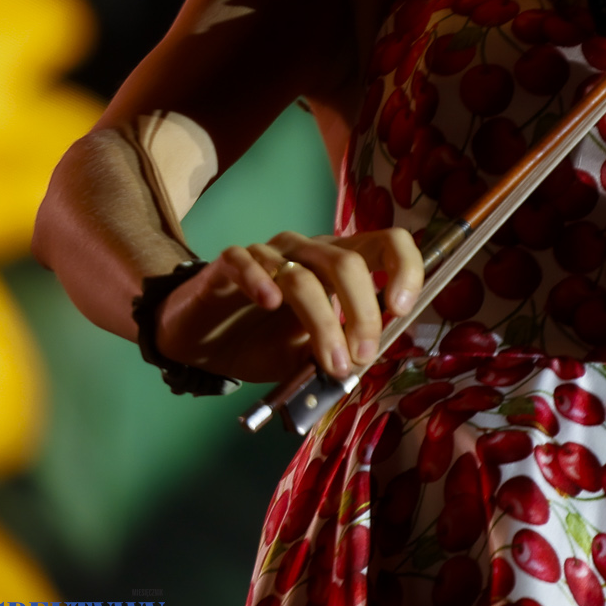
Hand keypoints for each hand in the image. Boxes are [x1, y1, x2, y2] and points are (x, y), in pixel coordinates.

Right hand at [156, 228, 422, 383]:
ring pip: (302, 275)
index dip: (403, 268)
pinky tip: (270, 304)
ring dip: (322, 321)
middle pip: (346, 263)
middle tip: (362, 355)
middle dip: (362, 312)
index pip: (386, 243)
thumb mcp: (308, 356)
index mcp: (338, 264)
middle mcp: (308, 250)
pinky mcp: (228, 263)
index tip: (401, 309)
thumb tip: (365, 360)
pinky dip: (260, 281)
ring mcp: (268, 254)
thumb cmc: (262, 342)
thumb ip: (336, 353)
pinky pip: (246, 262)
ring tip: (331, 362)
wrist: (203, 343)